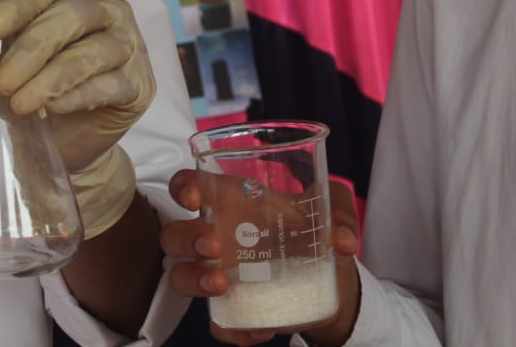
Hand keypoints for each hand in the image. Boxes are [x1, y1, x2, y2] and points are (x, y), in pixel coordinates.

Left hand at [0, 0, 154, 236]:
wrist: (65, 141)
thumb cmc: (31, 86)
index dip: (16, 7)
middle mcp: (108, 9)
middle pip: (71, 16)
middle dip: (31, 49)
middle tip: (1, 83)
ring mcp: (129, 45)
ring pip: (92, 51)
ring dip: (51, 78)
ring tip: (20, 104)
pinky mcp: (140, 85)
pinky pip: (110, 85)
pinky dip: (77, 97)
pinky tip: (51, 110)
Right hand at [161, 168, 361, 345]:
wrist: (332, 281)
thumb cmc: (317, 232)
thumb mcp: (333, 210)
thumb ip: (340, 212)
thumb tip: (341, 239)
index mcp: (234, 202)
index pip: (190, 186)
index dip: (182, 188)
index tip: (193, 198)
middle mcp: (219, 236)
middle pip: (174, 234)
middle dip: (186, 239)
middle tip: (215, 247)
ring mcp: (220, 273)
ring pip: (180, 277)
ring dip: (194, 282)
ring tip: (223, 286)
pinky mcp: (234, 308)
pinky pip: (218, 322)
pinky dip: (234, 329)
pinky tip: (260, 329)